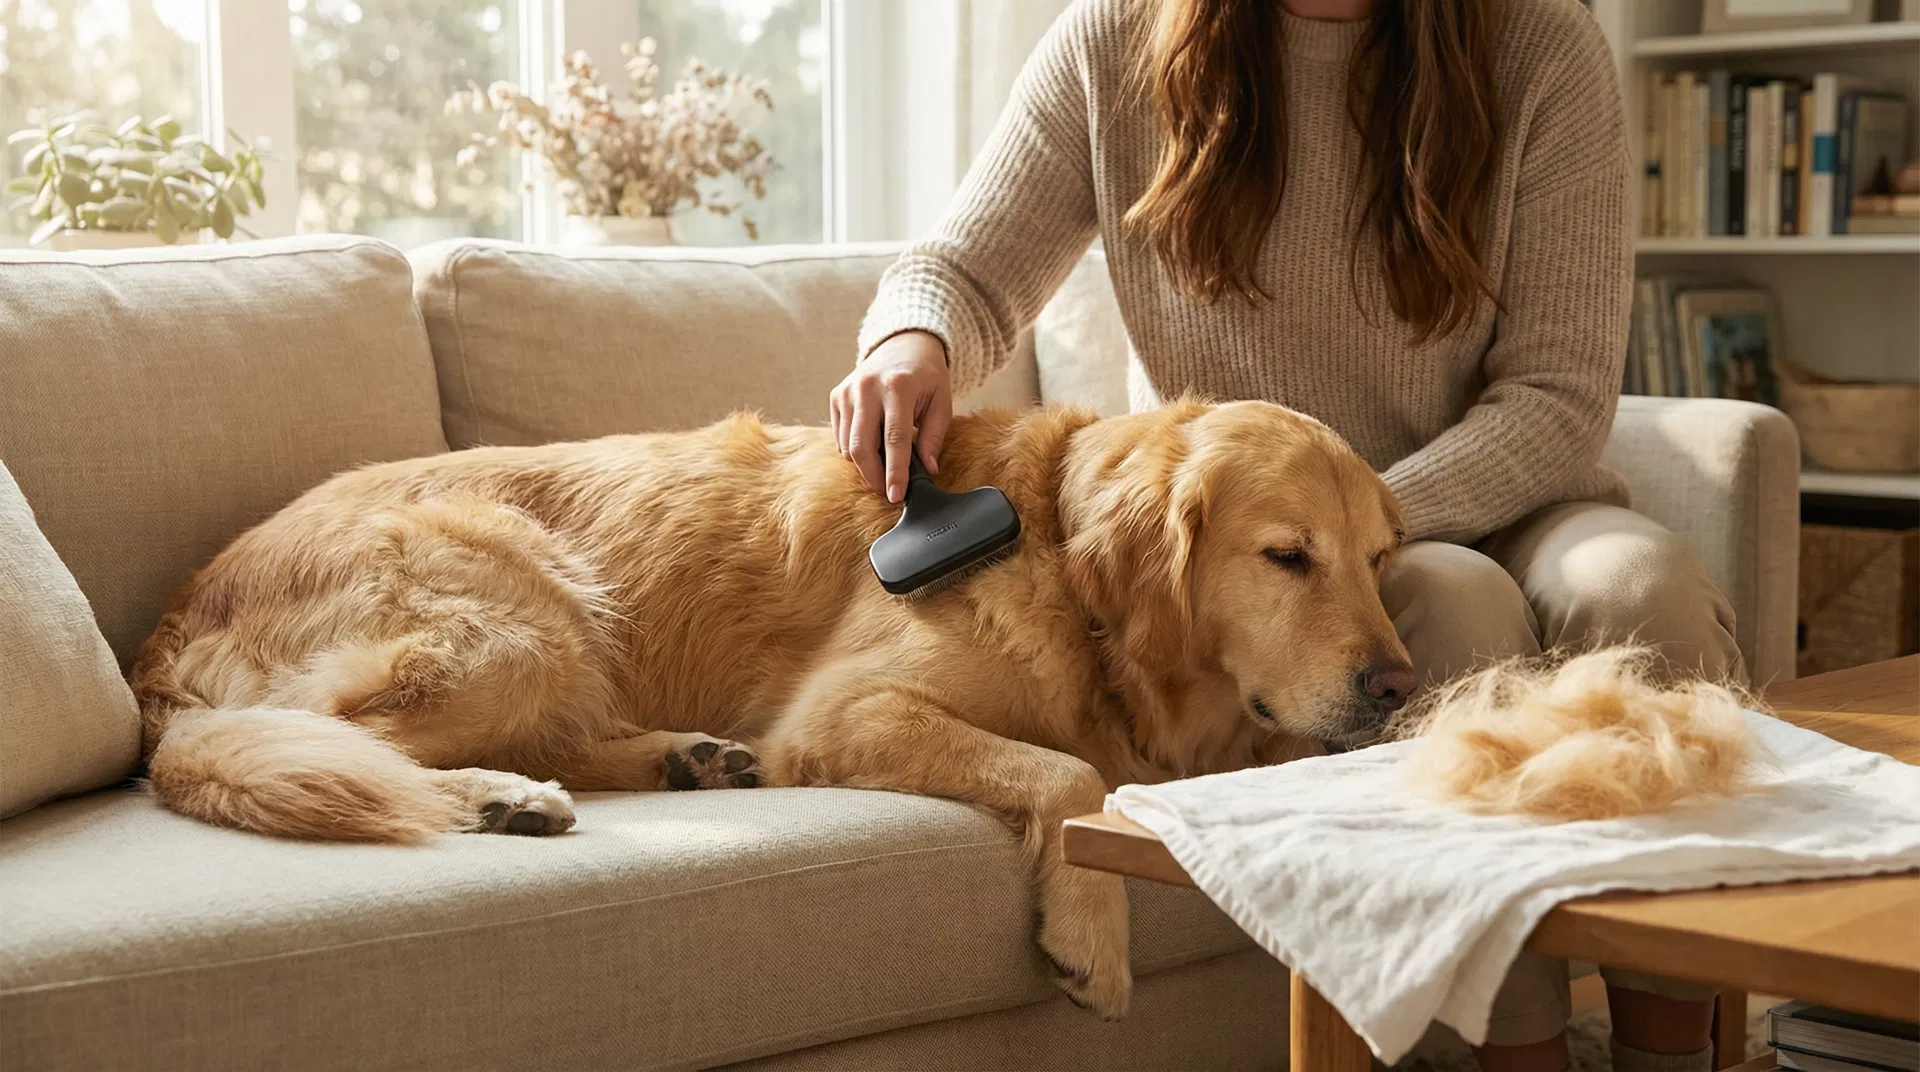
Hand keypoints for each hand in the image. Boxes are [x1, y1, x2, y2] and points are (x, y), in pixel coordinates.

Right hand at [831, 330, 952, 502]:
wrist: (903, 345)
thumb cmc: (926, 377)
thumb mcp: (941, 402)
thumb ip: (934, 436)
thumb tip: (928, 470)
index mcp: (898, 387)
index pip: (895, 439)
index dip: (895, 472)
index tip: (896, 495)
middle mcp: (868, 388)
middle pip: (862, 447)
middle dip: (874, 477)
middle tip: (888, 492)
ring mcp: (848, 391)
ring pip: (848, 446)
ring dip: (866, 465)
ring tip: (885, 467)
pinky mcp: (836, 396)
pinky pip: (840, 438)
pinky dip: (855, 450)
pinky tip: (873, 445)